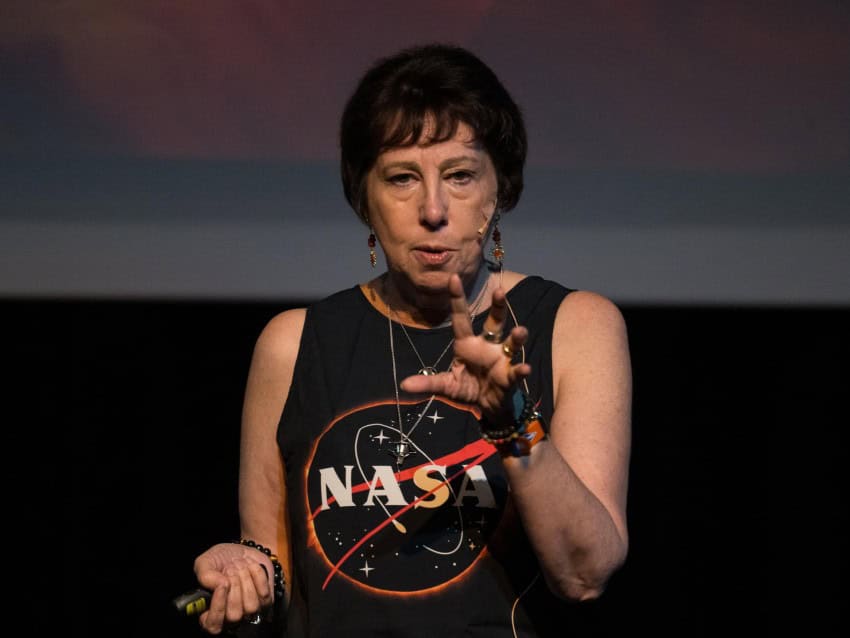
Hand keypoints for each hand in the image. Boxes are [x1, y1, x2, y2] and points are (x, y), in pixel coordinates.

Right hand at [193, 542, 274, 633]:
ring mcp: (249, 611)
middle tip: (230, 570)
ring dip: (246, 581)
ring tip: (241, 568)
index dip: (218, 607)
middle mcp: (230, 617)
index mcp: (210, 613)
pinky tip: (251, 567)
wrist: (239, 551)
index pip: (213, 625)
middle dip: (234, 587)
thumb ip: (205, 575)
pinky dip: (259, 576)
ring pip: (251, 607)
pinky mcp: (265, 601)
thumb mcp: (204, 563)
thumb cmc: (219, 560)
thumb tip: (219, 585)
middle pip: (235, 615)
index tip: (222, 585)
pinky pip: (265, 594)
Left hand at [399, 273, 530, 418]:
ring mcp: (500, 359)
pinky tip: (524, 368)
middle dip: (498, 307)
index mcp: (467, 343)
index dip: (457, 298)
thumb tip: (403, 385)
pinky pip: (516, 371)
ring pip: (510, 342)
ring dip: (516, 337)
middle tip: (500, 291)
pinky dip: (520, 370)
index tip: (453, 277)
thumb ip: (427, 384)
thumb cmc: (466, 388)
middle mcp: (486, 345)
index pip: (461, 317)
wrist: (485, 406)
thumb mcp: (445, 386)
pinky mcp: (509, 376)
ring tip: (520, 331)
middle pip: (494, 321)